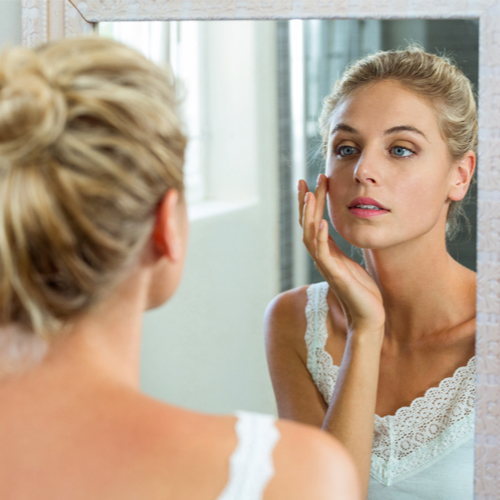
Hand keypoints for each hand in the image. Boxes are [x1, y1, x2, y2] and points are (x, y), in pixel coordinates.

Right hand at [298, 175, 384, 335]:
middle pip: (307, 225)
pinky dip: (321, 237)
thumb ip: (341, 250)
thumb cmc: (363, 292)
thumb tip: (341, 235)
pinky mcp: (335, 275)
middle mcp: (322, 257)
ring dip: (309, 215)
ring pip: (310, 236)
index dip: (310, 204)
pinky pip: (323, 253)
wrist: (369, 316)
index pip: (313, 223)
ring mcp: (326, 266)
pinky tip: (322, 222)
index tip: (311, 182)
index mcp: (327, 253)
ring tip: (311, 194)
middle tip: (306, 180)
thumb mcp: (351, 264)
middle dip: (306, 202)